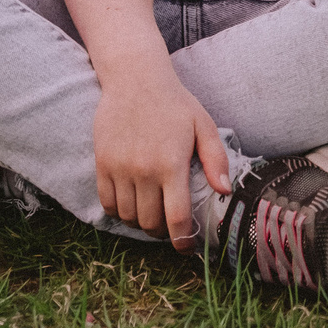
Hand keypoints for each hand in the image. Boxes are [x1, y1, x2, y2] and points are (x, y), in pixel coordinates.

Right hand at [92, 69, 231, 248]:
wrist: (135, 79)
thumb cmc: (174, 102)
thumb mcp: (203, 125)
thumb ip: (216, 159)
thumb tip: (225, 190)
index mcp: (172, 164)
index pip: (176, 217)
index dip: (182, 241)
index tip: (186, 249)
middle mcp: (144, 170)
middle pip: (150, 222)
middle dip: (162, 232)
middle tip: (169, 225)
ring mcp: (120, 168)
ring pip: (127, 216)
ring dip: (140, 222)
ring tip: (151, 213)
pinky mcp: (102, 164)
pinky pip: (107, 203)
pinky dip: (118, 211)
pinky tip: (130, 203)